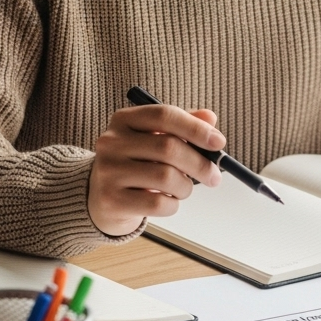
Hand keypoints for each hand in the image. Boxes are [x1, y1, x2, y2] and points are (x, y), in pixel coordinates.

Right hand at [88, 104, 224, 236]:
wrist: (101, 198)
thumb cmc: (137, 164)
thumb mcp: (156, 139)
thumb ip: (183, 126)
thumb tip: (210, 118)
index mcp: (125, 120)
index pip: (164, 115)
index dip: (196, 128)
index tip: (219, 143)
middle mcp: (111, 142)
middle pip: (168, 148)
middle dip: (199, 164)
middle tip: (213, 176)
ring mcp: (108, 171)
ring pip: (166, 177)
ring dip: (185, 187)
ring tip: (183, 189)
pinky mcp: (111, 200)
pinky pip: (156, 203)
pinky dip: (172, 205)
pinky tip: (167, 202)